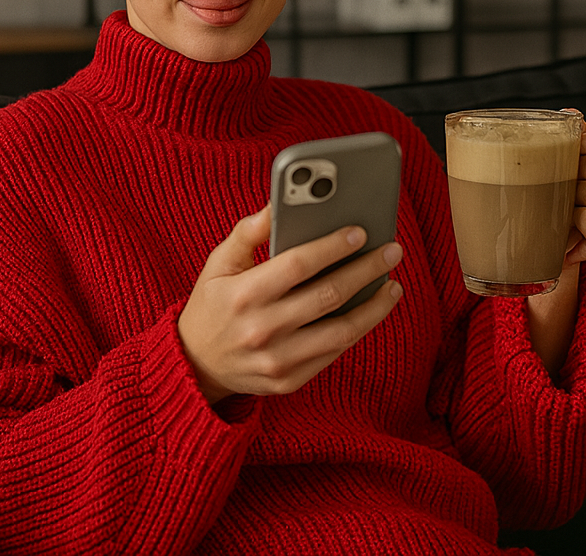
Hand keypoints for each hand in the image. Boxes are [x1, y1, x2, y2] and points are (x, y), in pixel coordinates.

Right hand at [177, 205, 402, 405]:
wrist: (193, 364)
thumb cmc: (212, 303)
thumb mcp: (218, 262)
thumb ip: (248, 232)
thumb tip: (277, 203)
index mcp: (243, 293)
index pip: (298, 265)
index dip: (332, 246)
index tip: (360, 231)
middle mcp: (261, 329)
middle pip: (327, 295)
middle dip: (365, 270)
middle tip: (391, 250)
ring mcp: (277, 360)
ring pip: (340, 331)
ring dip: (373, 306)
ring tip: (391, 284)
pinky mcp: (288, 381)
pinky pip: (333, 354)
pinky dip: (356, 330)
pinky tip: (370, 310)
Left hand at [565, 117, 585, 265]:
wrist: (576, 233)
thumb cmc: (582, 190)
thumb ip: (582, 135)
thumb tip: (571, 114)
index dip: (584, 144)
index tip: (573, 152)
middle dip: (573, 171)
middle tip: (569, 181)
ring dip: (571, 195)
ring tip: (572, 201)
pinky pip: (585, 217)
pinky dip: (572, 217)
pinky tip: (575, 220)